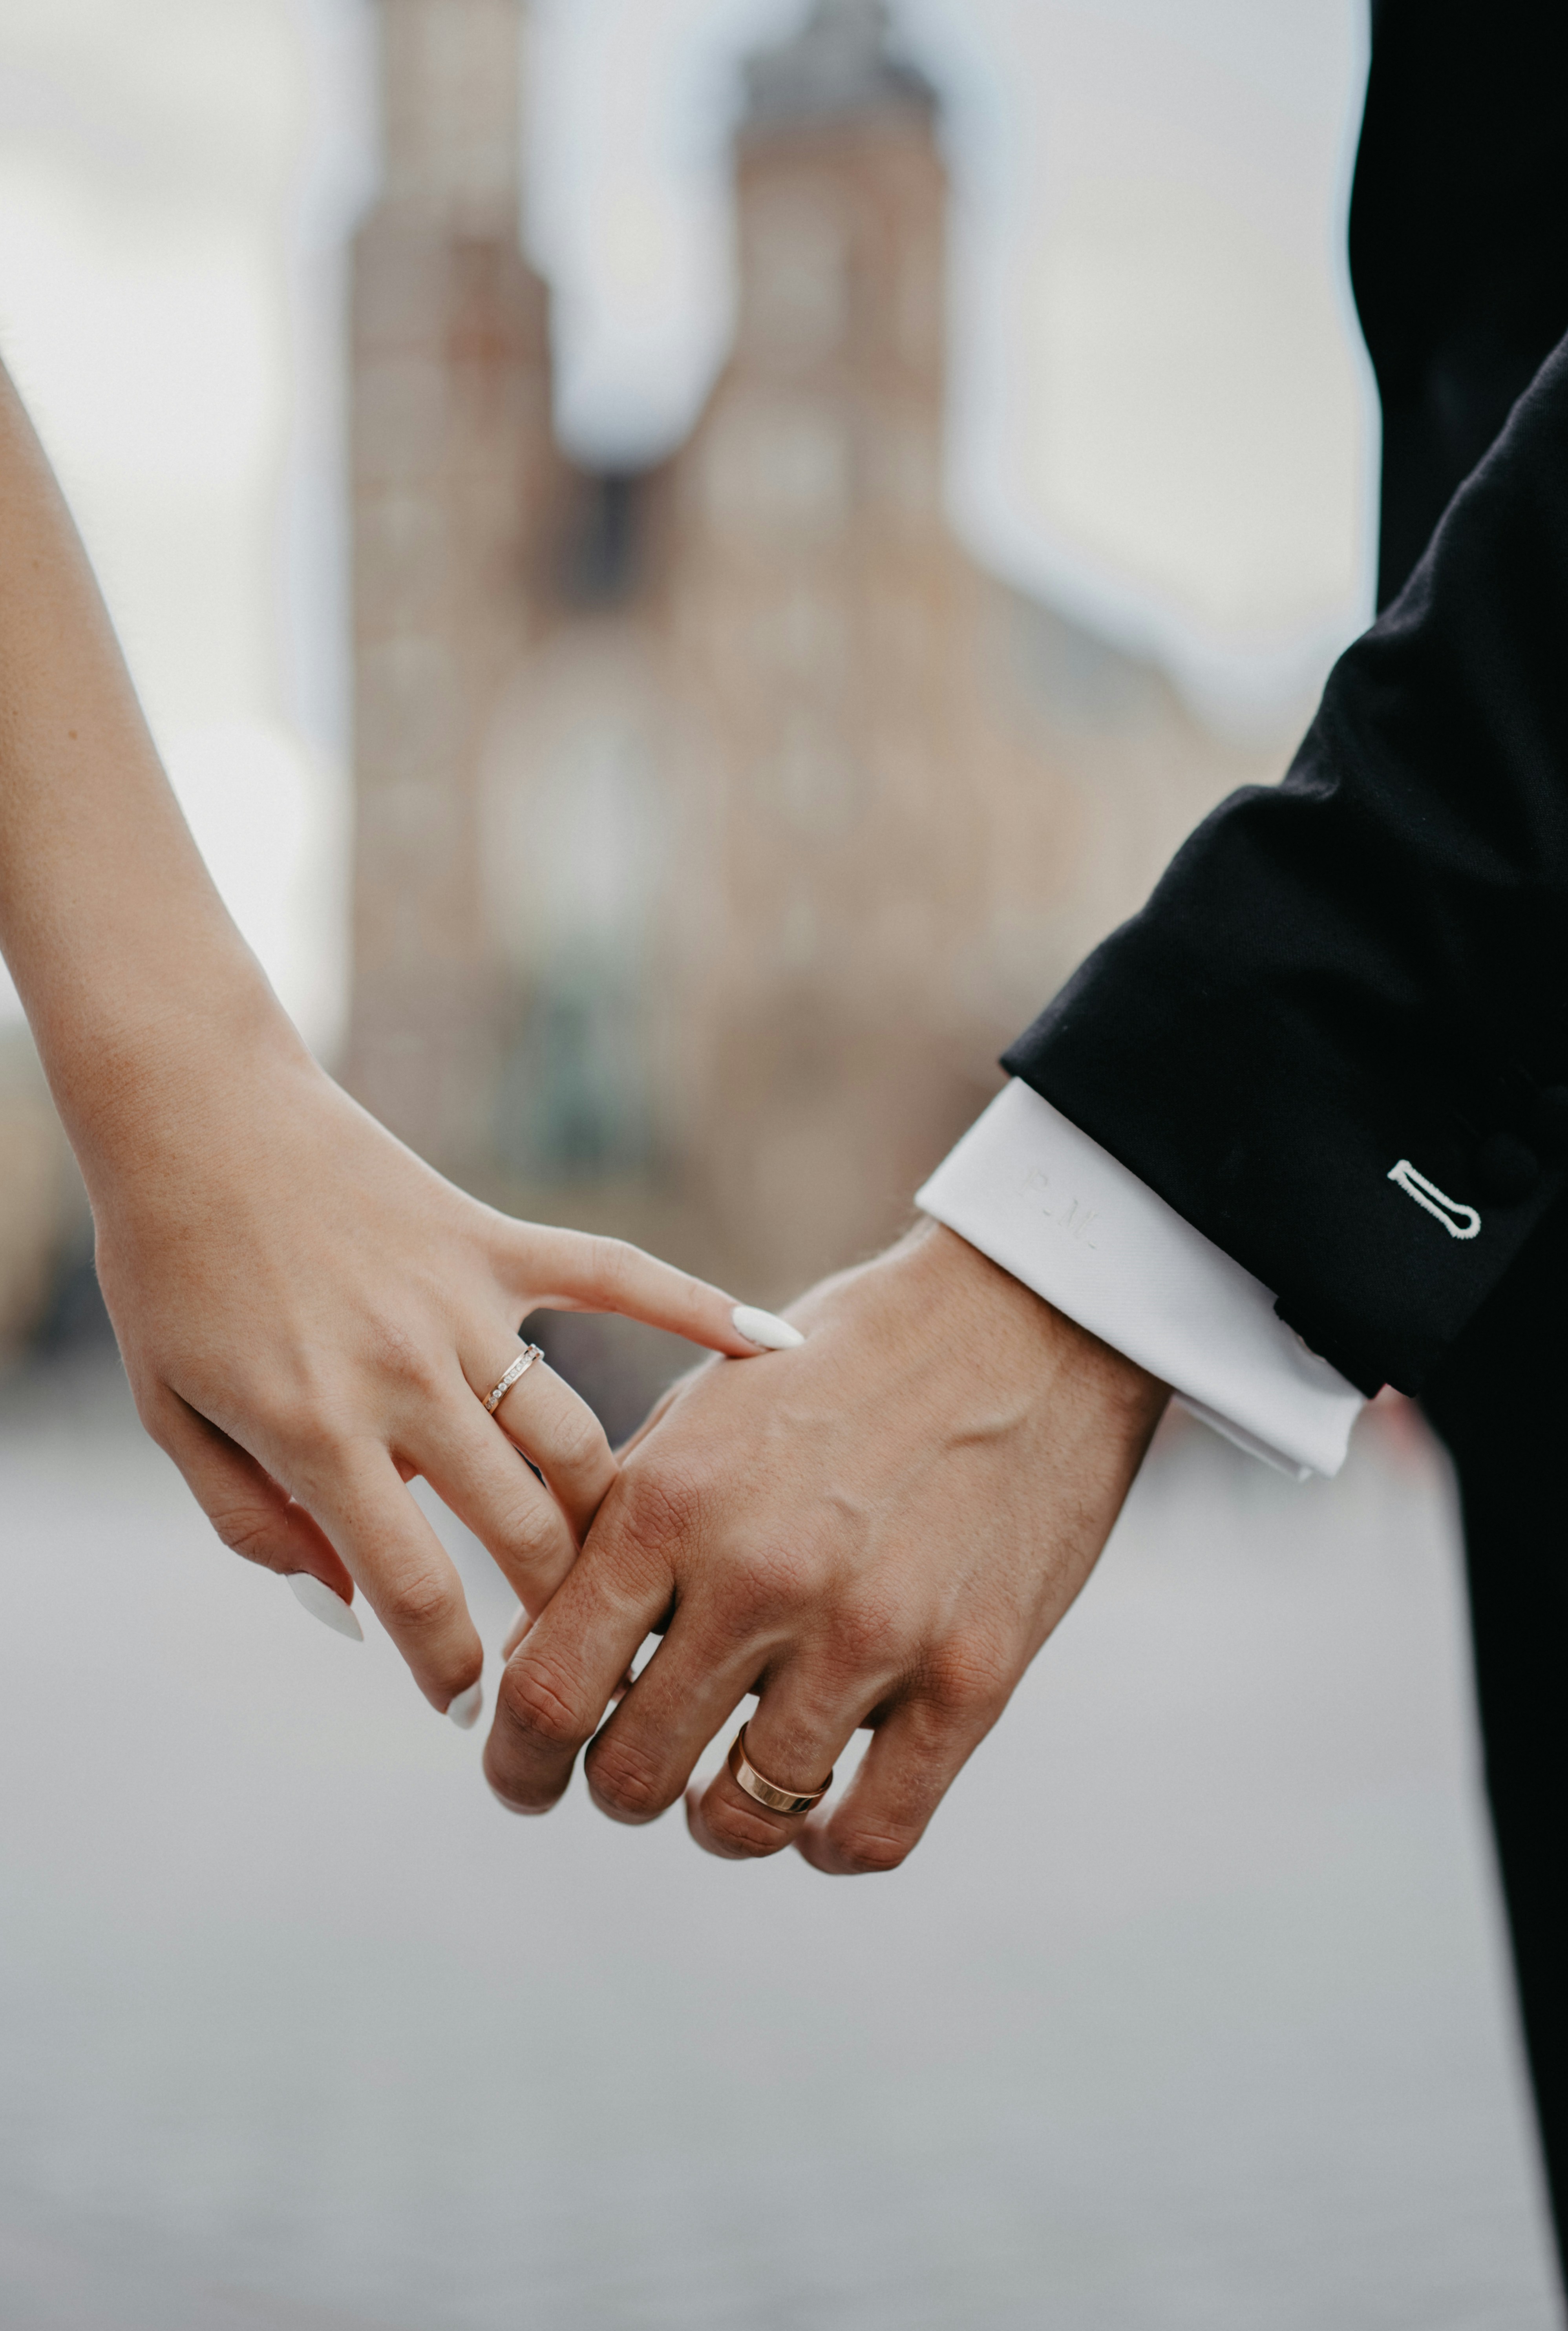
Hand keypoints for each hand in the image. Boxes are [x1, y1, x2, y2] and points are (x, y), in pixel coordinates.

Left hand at [85, 1003, 759, 1720]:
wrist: (193, 1113)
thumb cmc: (170, 1273)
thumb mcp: (176, 1416)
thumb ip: (254, 1525)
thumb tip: (349, 1610)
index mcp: (318, 1430)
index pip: (414, 1589)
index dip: (450, 1669)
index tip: (471, 1711)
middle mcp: (405, 1375)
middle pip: (522, 1527)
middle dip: (553, 1610)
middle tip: (568, 1653)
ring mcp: (461, 1303)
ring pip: (575, 1437)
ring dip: (606, 1516)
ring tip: (626, 1566)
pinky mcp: (494, 1240)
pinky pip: (615, 1276)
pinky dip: (697, 1307)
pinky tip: (774, 1348)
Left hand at [484, 1220, 1168, 1863]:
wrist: (1021, 1323)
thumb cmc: (838, 1370)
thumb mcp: (698, 1423)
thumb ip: (612, 1539)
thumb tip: (529, 1666)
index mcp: (674, 1502)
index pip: (547, 1689)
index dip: (516, 1760)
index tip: (522, 1777)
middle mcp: (762, 1574)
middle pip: (632, 1771)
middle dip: (615, 1790)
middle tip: (631, 1775)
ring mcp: (872, 1632)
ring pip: (746, 1816)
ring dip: (719, 1822)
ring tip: (723, 1796)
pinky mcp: (972, 1676)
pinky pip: (874, 1831)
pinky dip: (829, 1847)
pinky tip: (818, 1822)